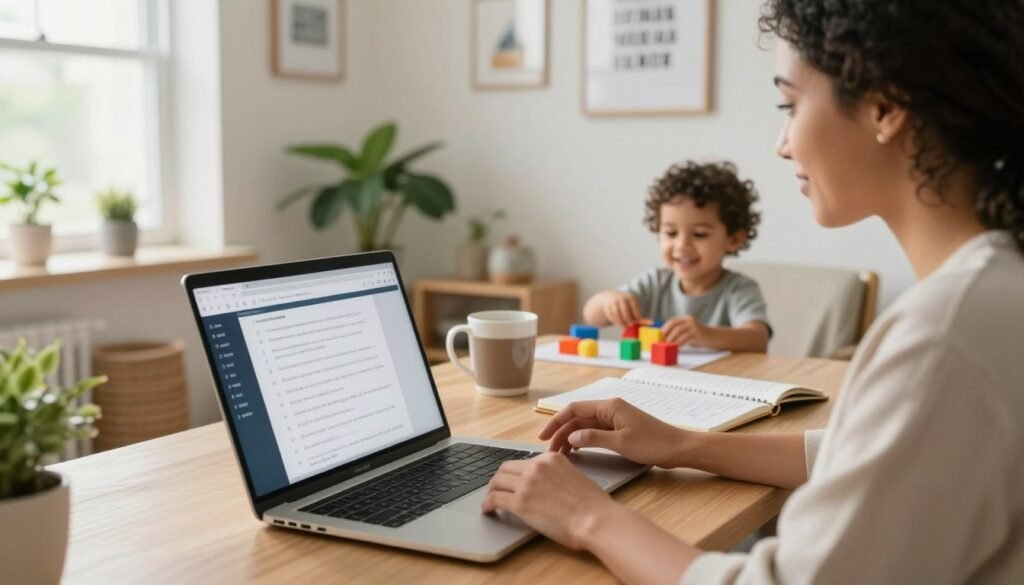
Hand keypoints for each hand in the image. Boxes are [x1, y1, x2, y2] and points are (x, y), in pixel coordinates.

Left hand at [481, 453, 617, 549]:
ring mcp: (526, 483)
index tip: (513, 482)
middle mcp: (536, 466)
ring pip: (496, 481)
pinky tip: (488, 510)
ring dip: (491, 491)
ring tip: (490, 500)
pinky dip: (488, 504)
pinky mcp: (520, 502)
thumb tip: (547, 487)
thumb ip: (558, 476)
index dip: (516, 473)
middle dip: (500, 479)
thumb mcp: (575, 477)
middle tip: (497, 489)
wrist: (595, 519)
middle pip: (506, 468)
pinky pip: (495, 499)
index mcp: (551, 458)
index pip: (524, 462)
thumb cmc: (593, 505)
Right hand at [538, 398, 687, 467]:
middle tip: (549, 451)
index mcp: (609, 406)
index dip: (556, 421)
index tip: (543, 436)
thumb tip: (571, 437)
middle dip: (560, 432)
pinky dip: (582, 440)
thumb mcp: (621, 442)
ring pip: (584, 426)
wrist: (678, 448)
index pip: (574, 409)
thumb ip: (594, 438)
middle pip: (577, 418)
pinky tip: (575, 450)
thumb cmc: (653, 443)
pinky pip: (594, 432)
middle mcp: (610, 409)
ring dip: (570, 437)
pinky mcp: (619, 429)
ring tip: (559, 454)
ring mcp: (614, 419)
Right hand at [597, 291, 641, 326]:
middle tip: (630, 326)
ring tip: (624, 328)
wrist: (611, 297)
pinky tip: (618, 323)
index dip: (636, 314)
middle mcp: (621, 298)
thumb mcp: (632, 306)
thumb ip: (637, 314)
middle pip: (625, 310)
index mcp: (630, 297)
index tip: (638, 321)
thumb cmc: (625, 305)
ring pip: (617, 313)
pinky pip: (611, 315)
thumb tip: (644, 323)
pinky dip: (615, 321)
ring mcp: (613, 302)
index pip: (634, 305)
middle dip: (628, 319)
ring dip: (621, 322)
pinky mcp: (607, 306)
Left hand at [662, 315, 711, 346]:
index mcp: (687, 318)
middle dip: (667, 333)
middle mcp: (690, 321)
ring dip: (672, 339)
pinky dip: (679, 344)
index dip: (665, 327)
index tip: (660, 335)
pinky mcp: (698, 334)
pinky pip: (685, 339)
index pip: (673, 321)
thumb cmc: (699, 335)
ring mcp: (694, 327)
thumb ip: (679, 331)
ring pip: (679, 332)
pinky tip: (676, 348)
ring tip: (667, 346)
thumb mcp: (689, 330)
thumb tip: (665, 337)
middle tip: (662, 341)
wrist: (714, 337)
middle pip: (675, 326)